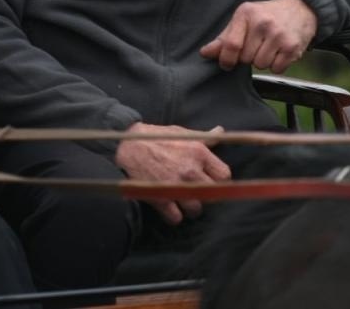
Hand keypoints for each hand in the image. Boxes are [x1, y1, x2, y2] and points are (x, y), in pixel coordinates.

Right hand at [114, 122, 232, 224]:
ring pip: (196, 209)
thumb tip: (220, 131)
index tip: (209, 179)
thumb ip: (203, 137)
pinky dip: (172, 215)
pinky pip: (176, 218)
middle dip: (204, 194)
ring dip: (189, 206)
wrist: (125, 144)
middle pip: (212, 195)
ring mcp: (176, 186)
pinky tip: (168, 207)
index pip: (224, 175)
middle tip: (194, 190)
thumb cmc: (154, 137)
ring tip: (180, 200)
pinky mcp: (160, 199)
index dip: (218, 179)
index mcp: (198, 152)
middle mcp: (190, 170)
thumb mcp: (180, 133)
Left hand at [200, 0, 317, 72]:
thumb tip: (205, 53)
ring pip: (261, 65)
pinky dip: (276, 65)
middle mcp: (263, 23)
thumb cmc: (266, 15)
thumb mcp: (243, 19)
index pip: (231, 44)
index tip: (226, 63)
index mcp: (246, 14)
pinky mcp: (293, 47)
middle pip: (246, 58)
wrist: (300, 8)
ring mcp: (279, 35)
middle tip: (256, 45)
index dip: (226, 59)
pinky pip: (276, 69)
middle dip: (248, 57)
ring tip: (268, 47)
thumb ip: (224, 37)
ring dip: (263, 61)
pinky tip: (279, 51)